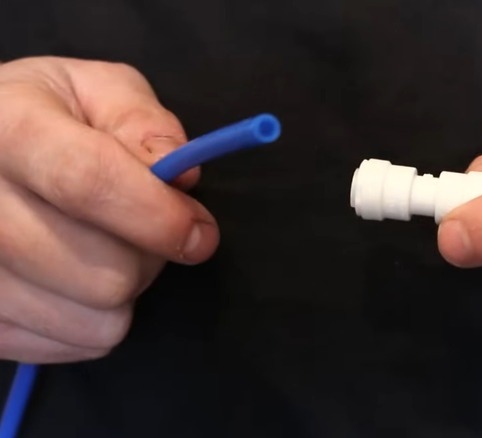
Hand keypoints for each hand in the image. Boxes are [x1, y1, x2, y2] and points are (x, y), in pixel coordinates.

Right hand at [0, 56, 218, 362]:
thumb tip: (182, 173)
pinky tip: (75, 279)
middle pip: (100, 272)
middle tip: (142, 229)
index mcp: (4, 126)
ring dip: (124, 291)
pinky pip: (72, 345)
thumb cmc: (45, 116)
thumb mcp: (97, 90)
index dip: (159, 217)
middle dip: (149, 256)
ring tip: (102, 250)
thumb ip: (143, 122)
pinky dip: (94, 319)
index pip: (86, 183)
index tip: (200, 233)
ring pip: (93, 319)